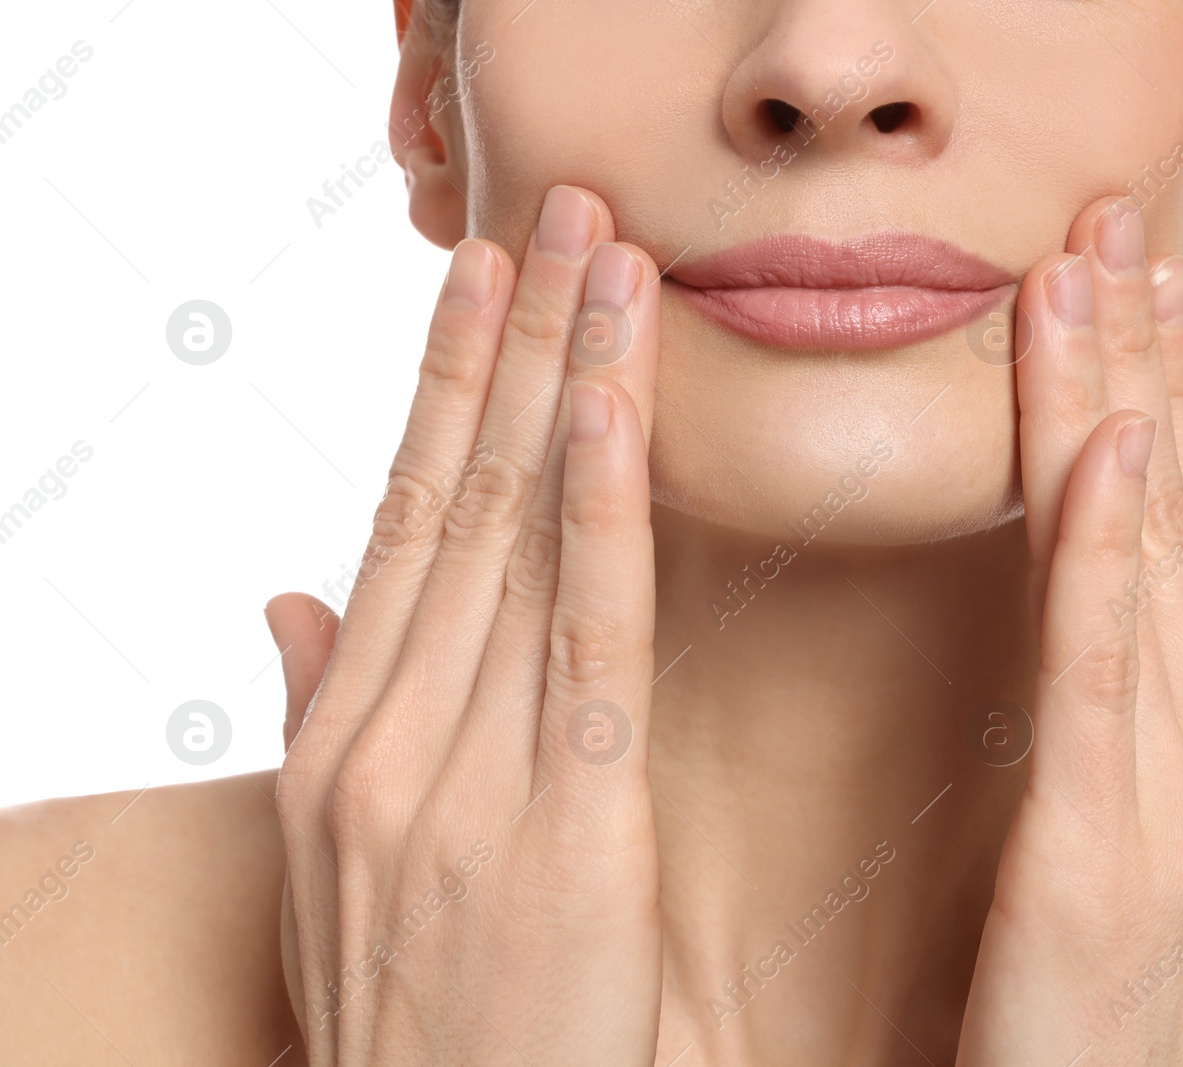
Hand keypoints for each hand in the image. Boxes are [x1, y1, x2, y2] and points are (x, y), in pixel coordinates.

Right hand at [264, 185, 662, 1065]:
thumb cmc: (418, 1018)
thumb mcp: (339, 869)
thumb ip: (321, 721)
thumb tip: (292, 599)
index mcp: (341, 739)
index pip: (400, 521)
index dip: (442, 390)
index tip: (475, 284)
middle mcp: (384, 735)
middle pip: (460, 499)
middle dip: (514, 344)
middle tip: (558, 215)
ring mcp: (461, 778)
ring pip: (518, 540)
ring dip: (565, 383)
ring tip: (604, 262)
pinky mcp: (565, 829)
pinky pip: (586, 639)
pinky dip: (598, 514)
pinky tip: (610, 411)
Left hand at [956, 199, 1182, 1064]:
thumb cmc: (1116, 1013)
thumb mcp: (1174, 853)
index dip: (1171, 397)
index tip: (1138, 280)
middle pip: (1179, 519)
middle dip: (1147, 362)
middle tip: (1115, 217)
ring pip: (1147, 565)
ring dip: (1119, 405)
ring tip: (1093, 271)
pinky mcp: (1107, 861)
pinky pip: (1104, 676)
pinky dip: (1109, 553)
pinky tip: (1110, 446)